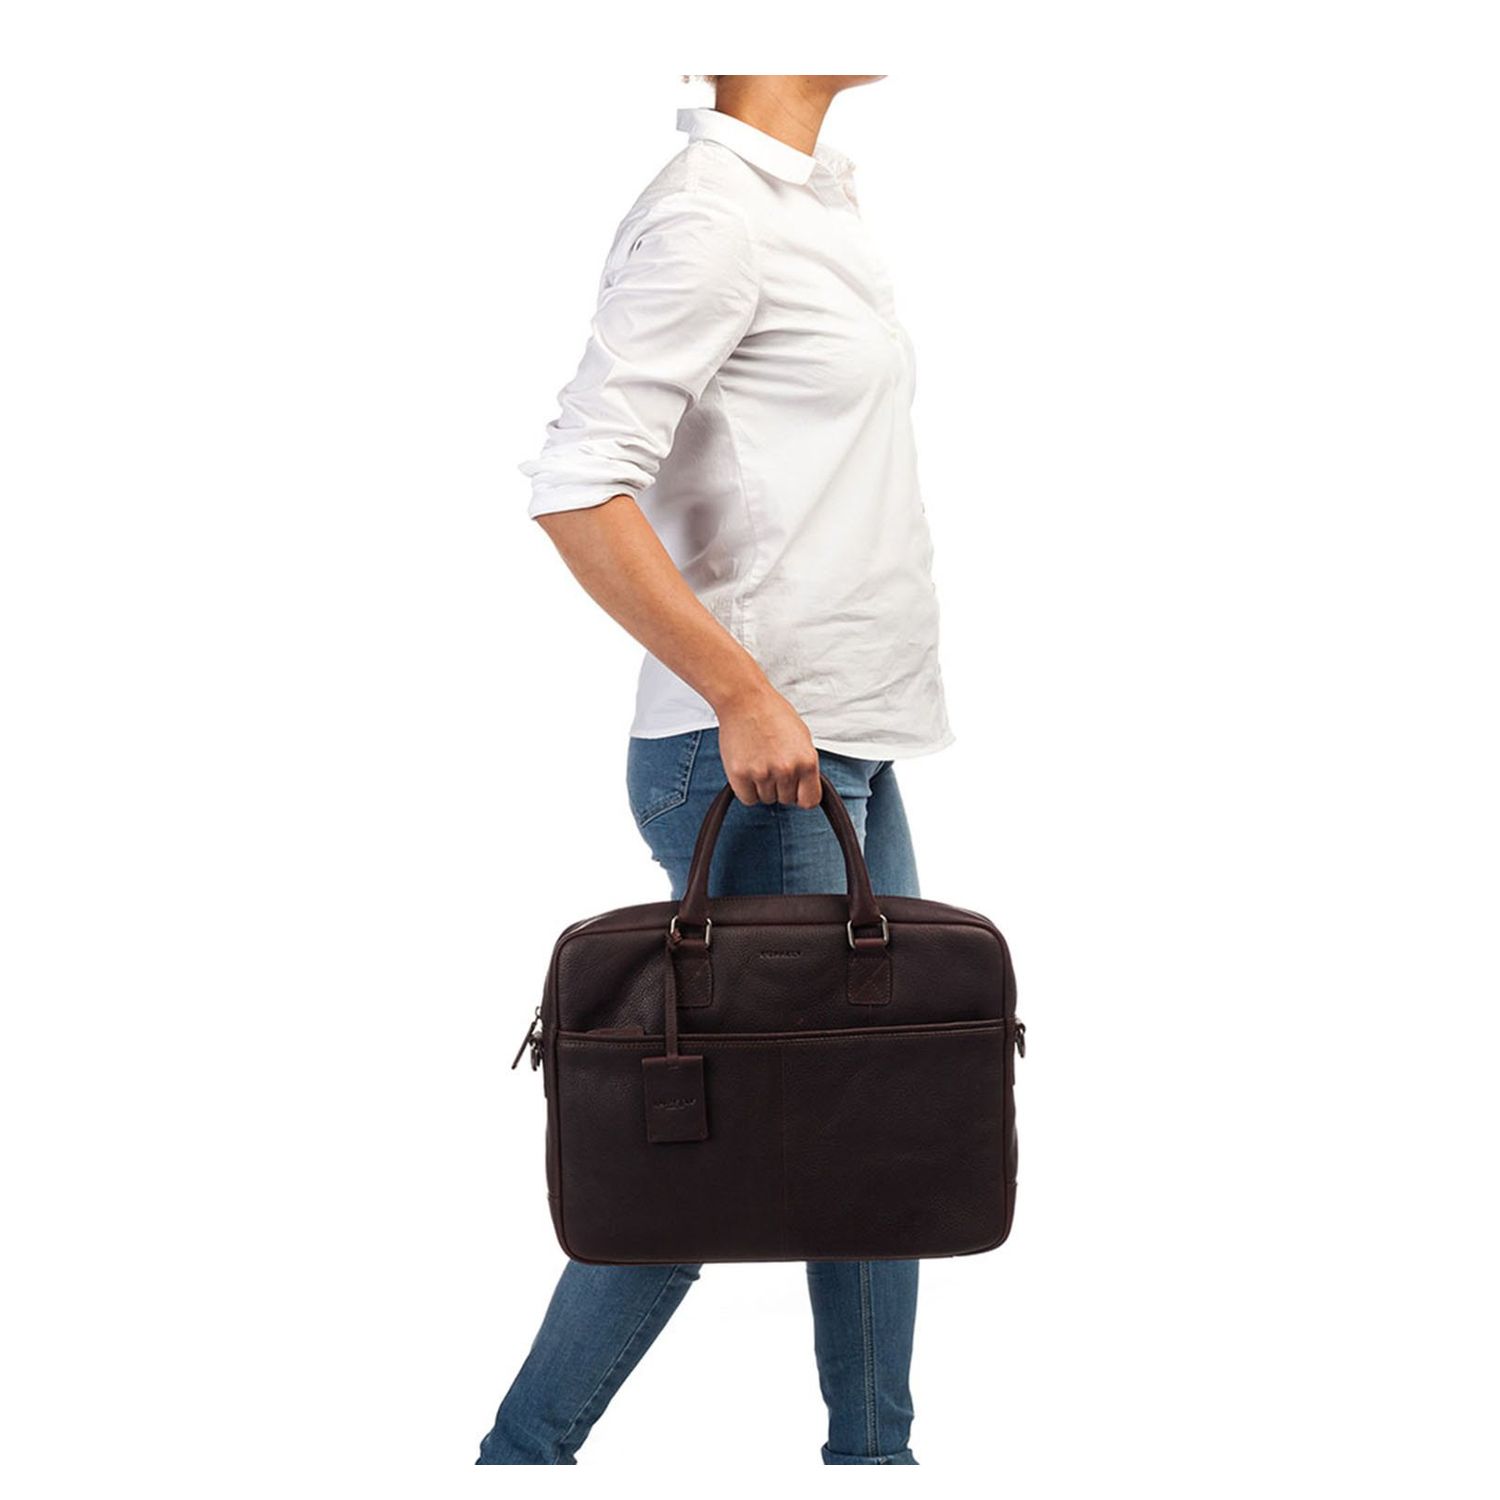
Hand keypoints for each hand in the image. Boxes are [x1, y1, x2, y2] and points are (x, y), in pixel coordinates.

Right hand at [715, 684, 820, 807]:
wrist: (745, 700)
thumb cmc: (773, 714)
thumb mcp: (802, 738)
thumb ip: (805, 765)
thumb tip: (805, 786)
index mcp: (807, 761)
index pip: (810, 800)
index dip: (802, 796)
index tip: (796, 790)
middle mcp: (786, 770)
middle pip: (786, 800)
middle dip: (780, 787)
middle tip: (772, 763)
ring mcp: (762, 774)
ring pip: (766, 799)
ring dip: (762, 787)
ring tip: (759, 761)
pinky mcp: (740, 775)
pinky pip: (747, 798)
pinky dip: (746, 789)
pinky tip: (747, 768)